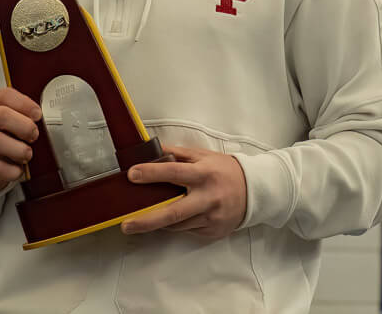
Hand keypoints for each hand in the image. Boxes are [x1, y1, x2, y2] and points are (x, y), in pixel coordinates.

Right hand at [0, 87, 41, 193]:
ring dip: (17, 148)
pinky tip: (17, 171)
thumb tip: (50, 126)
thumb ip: (28, 123)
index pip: (3, 96)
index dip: (23, 102)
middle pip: (0, 114)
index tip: (38, 114)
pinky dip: (9, 170)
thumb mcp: (14, 130)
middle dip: (23, 125)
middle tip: (35, 136)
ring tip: (27, 155)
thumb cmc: (5, 146)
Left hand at [121, 144, 246, 238]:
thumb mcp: (202, 156)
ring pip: (177, 225)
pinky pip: (187, 230)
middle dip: (147, 220)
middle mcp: (207, 198)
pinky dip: (175, 225)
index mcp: (204, 174)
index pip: (174, 173)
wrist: (254, 191)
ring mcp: (211, 218)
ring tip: (142, 220)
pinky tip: (172, 219)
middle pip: (173, 213)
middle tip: (126, 225)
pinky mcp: (213, 232)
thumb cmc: (224, 170)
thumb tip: (151, 150)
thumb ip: (177, 154)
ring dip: (158, 222)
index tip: (132, 175)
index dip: (152, 173)